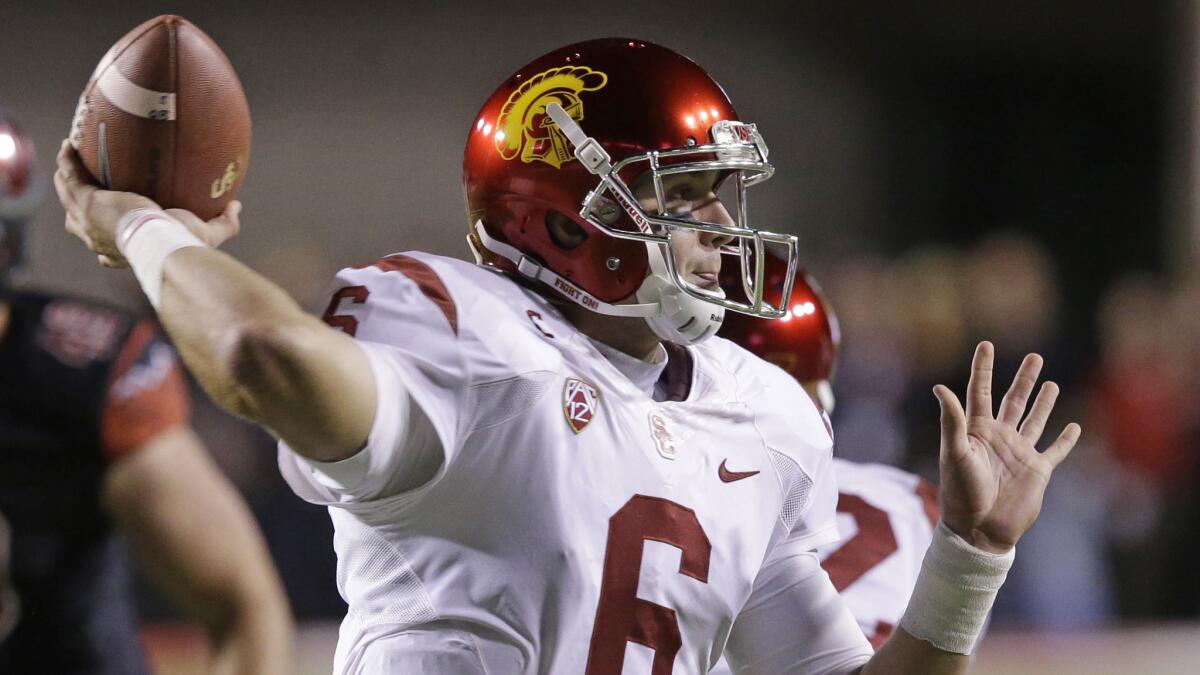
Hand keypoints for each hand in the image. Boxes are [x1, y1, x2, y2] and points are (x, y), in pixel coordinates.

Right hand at [53, 140, 240, 267]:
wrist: (162, 240)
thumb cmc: (182, 242)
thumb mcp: (206, 233)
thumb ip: (224, 223)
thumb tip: (236, 207)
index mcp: (121, 251)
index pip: (107, 246)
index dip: (106, 234)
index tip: (113, 217)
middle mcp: (99, 239)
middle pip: (80, 220)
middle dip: (80, 201)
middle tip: (86, 181)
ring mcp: (87, 221)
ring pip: (70, 196)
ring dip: (69, 176)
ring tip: (72, 155)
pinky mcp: (84, 203)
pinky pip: (70, 177)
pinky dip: (67, 161)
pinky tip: (70, 144)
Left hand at [933, 342, 1080, 552]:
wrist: (979, 529)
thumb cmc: (961, 492)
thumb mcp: (955, 452)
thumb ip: (951, 420)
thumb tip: (939, 387)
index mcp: (976, 430)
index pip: (980, 391)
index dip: (983, 368)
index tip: (986, 344)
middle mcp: (999, 438)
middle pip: (1013, 401)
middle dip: (1023, 379)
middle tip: (1035, 356)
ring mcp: (1019, 454)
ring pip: (1035, 420)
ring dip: (1043, 403)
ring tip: (1051, 383)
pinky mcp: (1037, 472)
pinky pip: (1055, 451)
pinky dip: (1066, 440)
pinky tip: (1074, 427)